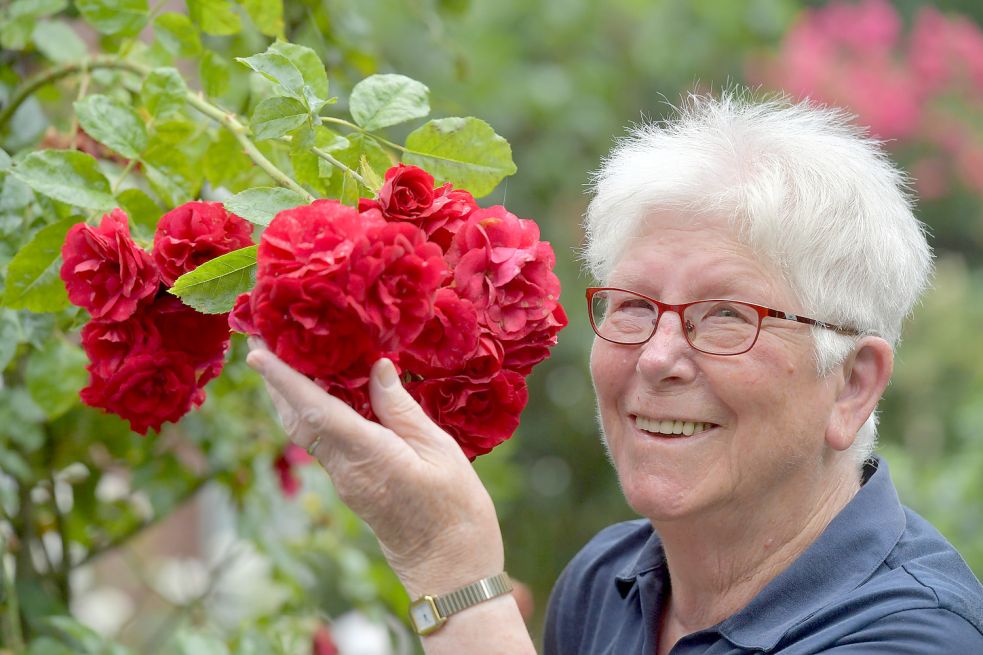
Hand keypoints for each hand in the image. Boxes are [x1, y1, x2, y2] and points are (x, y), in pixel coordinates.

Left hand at [246, 340, 504, 596]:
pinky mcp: (351, 484)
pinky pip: (321, 439)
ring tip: (281, 355)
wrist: (450, 570)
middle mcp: (345, 468)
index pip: (315, 411)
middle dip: (274, 380)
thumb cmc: (456, 511)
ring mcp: (345, 479)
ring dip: (287, 394)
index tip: (255, 353)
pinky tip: (320, 389)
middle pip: (296, 420)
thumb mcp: (441, 450)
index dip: (283, 380)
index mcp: (367, 455)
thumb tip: (376, 368)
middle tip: (259, 337)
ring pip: (303, 430)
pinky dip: (310, 409)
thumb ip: (402, 409)